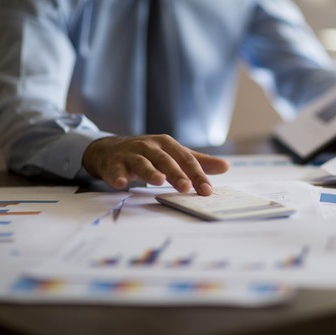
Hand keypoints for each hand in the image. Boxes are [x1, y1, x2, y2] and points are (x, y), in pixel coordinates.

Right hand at [82, 135, 228, 194]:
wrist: (110, 149)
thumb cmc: (147, 153)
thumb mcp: (172, 154)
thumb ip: (197, 162)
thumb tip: (225, 166)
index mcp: (167, 144)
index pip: (185, 159)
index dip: (197, 174)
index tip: (207, 190)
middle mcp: (149, 146)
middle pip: (165, 159)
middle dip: (176, 173)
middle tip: (186, 187)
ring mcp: (130, 154)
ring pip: (142, 163)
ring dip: (150, 172)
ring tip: (158, 182)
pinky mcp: (114, 163)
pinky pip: (116, 170)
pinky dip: (118, 176)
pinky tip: (121, 184)